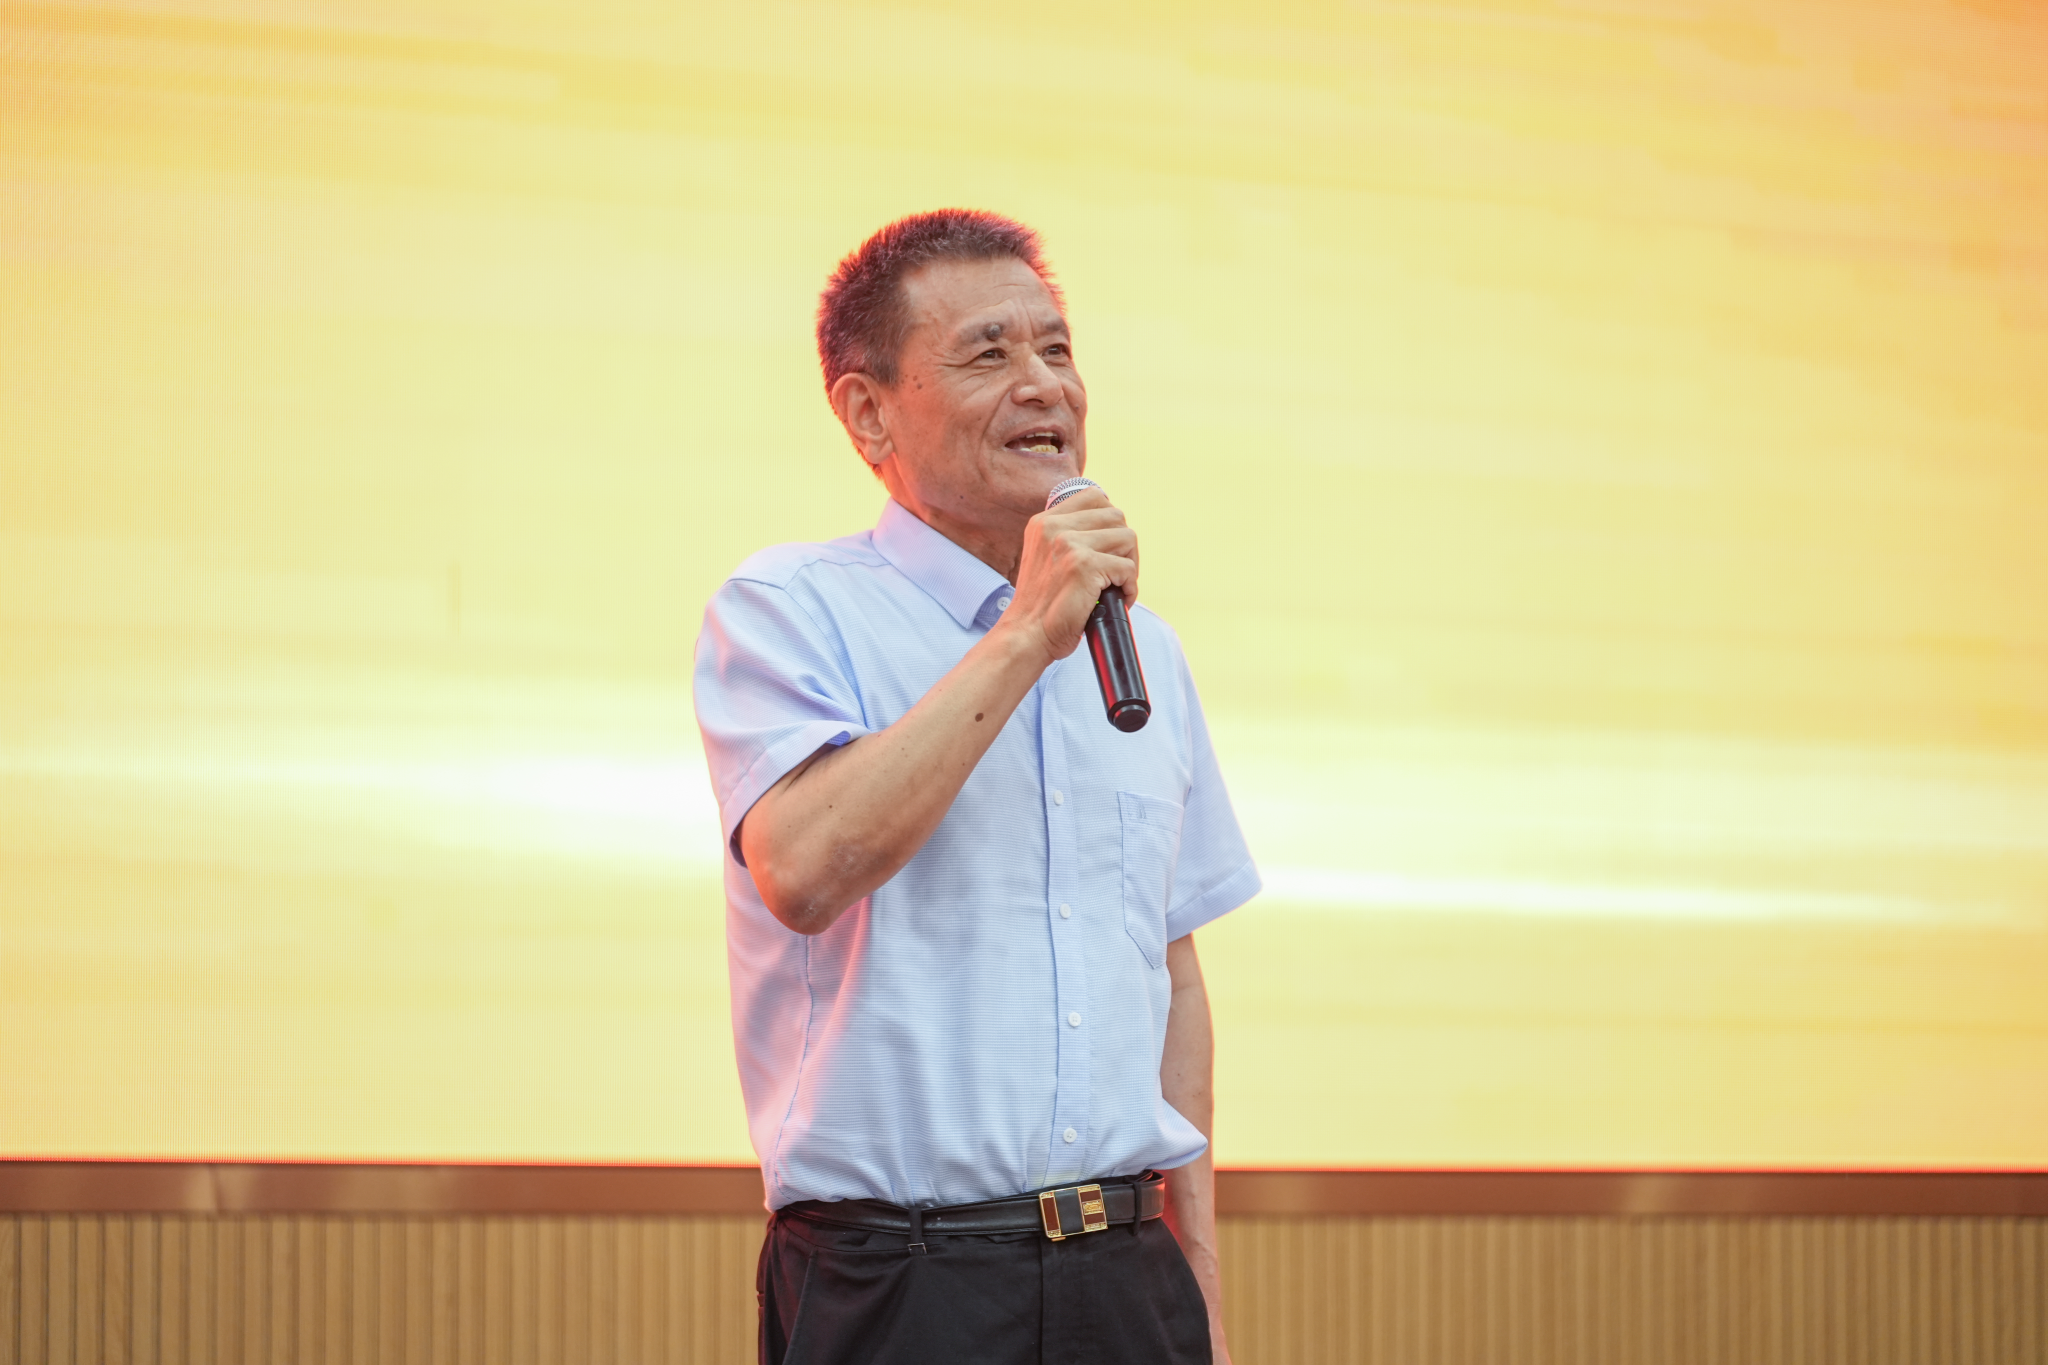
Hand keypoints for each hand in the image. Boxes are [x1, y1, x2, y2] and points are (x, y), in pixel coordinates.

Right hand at [997, 485, 1137, 666]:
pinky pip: (1127, 568)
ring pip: (1127, 538)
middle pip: (1116, 516)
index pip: (1094, 496)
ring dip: (1130, 564)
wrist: (1027, 635)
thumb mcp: (1045, 556)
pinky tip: (1118, 599)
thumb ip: (1069, 536)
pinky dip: (1130, 587)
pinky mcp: (1084, 566)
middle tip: (1115, 571)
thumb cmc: (1042, 604)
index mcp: (1044, 522)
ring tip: (1116, 584)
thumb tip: (1112, 526)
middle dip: (1124, 545)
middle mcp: (1055, 528)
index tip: (1107, 547)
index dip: (1110, 521)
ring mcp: (1069, 544)